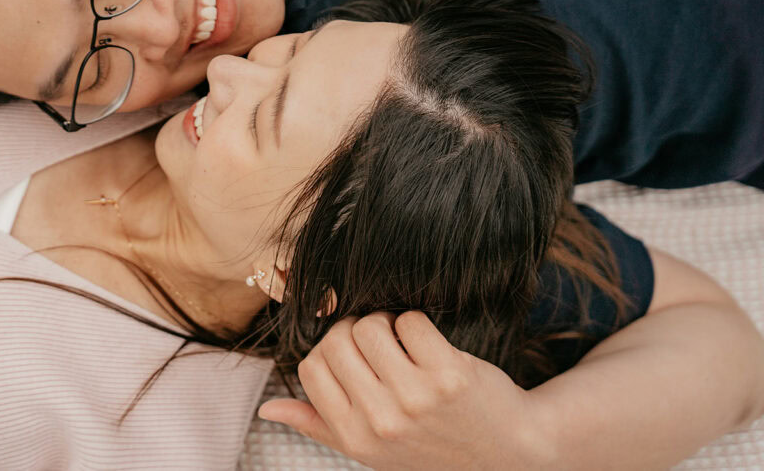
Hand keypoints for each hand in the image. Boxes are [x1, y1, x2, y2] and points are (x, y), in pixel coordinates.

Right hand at [258, 312, 555, 469]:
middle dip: (355, 330)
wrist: (508, 456)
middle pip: (337, 339)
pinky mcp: (449, 374)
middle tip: (379, 342)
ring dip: (386, 321)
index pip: (311, 368)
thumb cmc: (433, 449)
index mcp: (355, 437)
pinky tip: (429, 345)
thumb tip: (269, 410)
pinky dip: (417, 323)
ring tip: (402, 339)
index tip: (352, 355)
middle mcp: (382, 421)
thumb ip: (319, 425)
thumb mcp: (373, 449)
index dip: (328, 351)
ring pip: (371, 323)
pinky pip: (411, 320)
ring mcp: (416, 398)